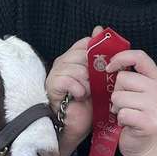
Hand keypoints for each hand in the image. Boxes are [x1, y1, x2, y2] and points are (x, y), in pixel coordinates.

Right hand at [46, 26, 103, 147]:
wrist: (77, 126)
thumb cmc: (89, 103)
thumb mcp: (101, 78)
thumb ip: (101, 56)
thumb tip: (99, 29)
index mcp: (73, 58)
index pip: (85, 43)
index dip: (97, 53)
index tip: (104, 66)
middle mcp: (62, 62)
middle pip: (81, 54)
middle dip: (93, 71)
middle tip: (96, 85)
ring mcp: (55, 73)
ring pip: (75, 67)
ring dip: (86, 82)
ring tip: (88, 93)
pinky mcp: (52, 85)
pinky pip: (67, 79)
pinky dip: (78, 88)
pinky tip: (80, 96)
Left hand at [105, 49, 156, 155]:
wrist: (142, 143)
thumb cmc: (131, 111)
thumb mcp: (126, 86)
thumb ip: (115, 62)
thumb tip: (96, 30)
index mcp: (155, 77)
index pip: (139, 56)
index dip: (121, 58)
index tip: (109, 67)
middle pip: (123, 79)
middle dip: (115, 91)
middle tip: (120, 102)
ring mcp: (155, 106)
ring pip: (119, 97)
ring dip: (115, 107)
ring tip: (122, 112)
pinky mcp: (148, 122)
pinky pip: (122, 113)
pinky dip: (118, 119)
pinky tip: (124, 123)